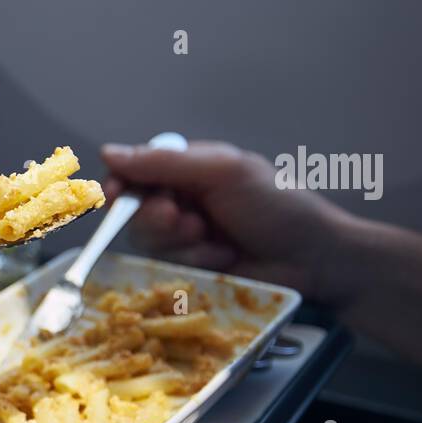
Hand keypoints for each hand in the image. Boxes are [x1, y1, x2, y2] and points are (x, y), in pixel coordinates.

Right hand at [101, 140, 359, 303]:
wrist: (313, 259)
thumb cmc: (278, 206)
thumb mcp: (224, 171)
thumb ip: (165, 163)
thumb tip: (108, 153)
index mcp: (186, 170)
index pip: (133, 172)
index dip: (119, 185)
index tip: (116, 196)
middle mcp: (179, 202)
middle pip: (132, 212)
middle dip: (156, 219)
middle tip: (188, 220)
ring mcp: (183, 239)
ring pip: (147, 243)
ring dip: (179, 243)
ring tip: (214, 240)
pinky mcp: (189, 269)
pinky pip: (166, 268)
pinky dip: (193, 263)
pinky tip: (222, 259)